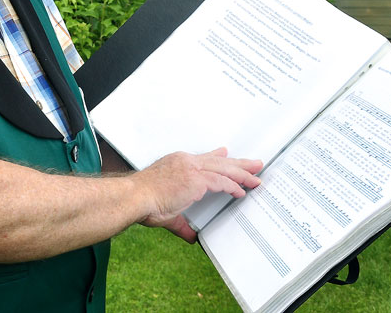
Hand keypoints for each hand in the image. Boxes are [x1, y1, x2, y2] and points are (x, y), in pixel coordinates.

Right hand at [135, 147, 261, 241]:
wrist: (134, 197)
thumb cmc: (143, 201)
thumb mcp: (168, 209)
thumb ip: (182, 222)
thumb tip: (192, 236)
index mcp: (177, 163)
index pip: (203, 158)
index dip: (217, 156)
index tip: (225, 153)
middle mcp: (186, 161)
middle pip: (219, 160)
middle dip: (238, 164)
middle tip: (254, 164)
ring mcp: (191, 169)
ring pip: (224, 169)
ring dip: (242, 174)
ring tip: (256, 178)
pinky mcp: (195, 179)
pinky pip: (220, 181)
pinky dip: (232, 187)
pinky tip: (241, 192)